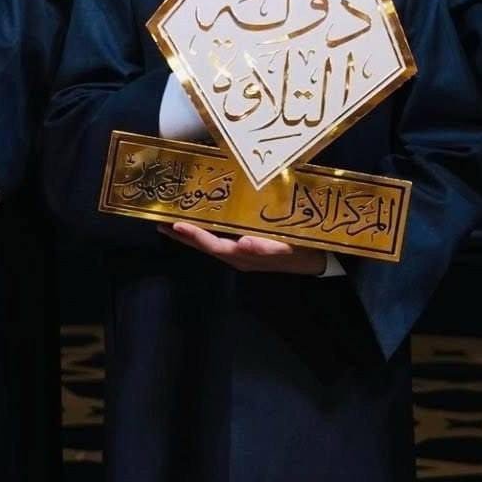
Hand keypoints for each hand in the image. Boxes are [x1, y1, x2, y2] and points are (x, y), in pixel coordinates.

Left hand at [159, 222, 327, 274]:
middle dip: (184, 235)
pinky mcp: (248, 249)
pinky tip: (204, 223)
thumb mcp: (289, 248)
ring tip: (174, 221)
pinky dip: (208, 232)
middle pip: (206, 245)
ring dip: (193, 234)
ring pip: (211, 243)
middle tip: (161, 221)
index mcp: (245, 255)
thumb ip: (267, 248)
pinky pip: (222, 240)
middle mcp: (239, 256)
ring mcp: (243, 254)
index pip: (213, 245)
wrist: (321, 260)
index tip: (176, 225)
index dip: (194, 235)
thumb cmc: (304, 249)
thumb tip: (243, 243)